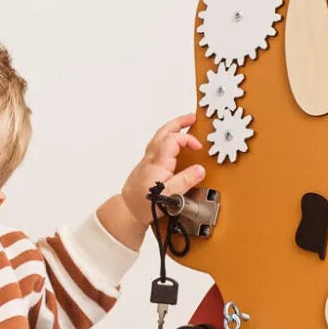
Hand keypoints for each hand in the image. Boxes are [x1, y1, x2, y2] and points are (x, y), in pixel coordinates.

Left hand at [121, 114, 207, 230]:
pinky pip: (157, 145)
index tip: (198, 147)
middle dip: (179, 122)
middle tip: (192, 118)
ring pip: (159, 137)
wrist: (127, 210)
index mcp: (158, 162)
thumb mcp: (170, 195)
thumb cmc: (145, 204)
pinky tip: (172, 144)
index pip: (174, 140)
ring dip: (172, 128)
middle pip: (164, 132)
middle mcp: (152, 158)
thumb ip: (185, 181)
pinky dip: (166, 138)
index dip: (188, 139)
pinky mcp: (146, 165)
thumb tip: (200, 170)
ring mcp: (147, 160)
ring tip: (184, 126)